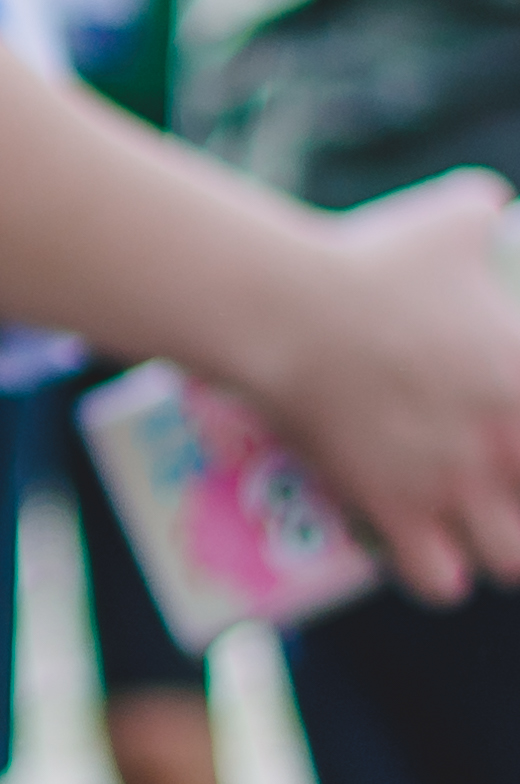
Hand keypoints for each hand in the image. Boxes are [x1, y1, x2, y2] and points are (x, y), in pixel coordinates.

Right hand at [251, 173, 519, 602]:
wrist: (285, 311)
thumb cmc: (371, 258)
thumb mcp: (454, 215)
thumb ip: (486, 213)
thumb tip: (492, 204)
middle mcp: (505, 440)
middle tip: (509, 487)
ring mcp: (452, 482)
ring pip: (512, 559)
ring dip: (500, 549)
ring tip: (481, 529)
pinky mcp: (393, 509)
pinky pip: (438, 579)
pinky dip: (438, 576)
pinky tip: (430, 558)